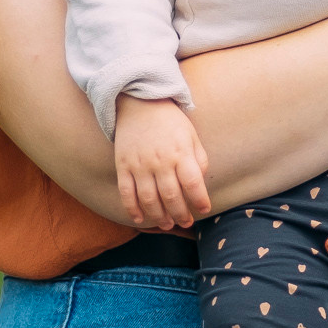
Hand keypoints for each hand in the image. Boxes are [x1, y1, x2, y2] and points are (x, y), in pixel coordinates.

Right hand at [112, 95, 211, 231]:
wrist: (139, 103)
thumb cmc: (170, 122)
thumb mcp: (191, 136)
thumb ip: (199, 160)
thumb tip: (200, 185)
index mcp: (180, 152)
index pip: (193, 183)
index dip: (200, 200)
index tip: (205, 210)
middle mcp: (160, 161)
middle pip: (171, 196)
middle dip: (181, 214)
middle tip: (186, 222)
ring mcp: (139, 164)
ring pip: (149, 199)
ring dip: (159, 216)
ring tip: (167, 224)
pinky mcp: (123, 165)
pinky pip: (126, 193)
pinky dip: (133, 209)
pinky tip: (140, 218)